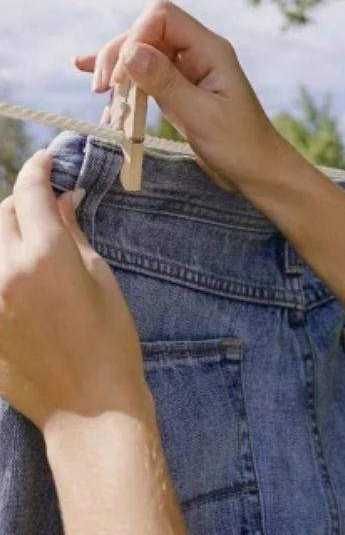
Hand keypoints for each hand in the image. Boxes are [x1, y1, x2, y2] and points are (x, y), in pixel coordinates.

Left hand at [0, 151, 148, 429]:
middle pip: (1, 213)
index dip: (39, 170)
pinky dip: (2, 267)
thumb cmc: (110, 342)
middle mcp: (4, 271)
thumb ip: (72, 234)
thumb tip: (61, 200)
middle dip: (22, 202)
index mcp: (44, 256)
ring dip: (6, 233)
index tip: (48, 162)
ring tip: (29, 244)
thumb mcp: (100, 279)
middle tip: (45, 208)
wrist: (89, 405)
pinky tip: (21, 278)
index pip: (31, 193)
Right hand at [73, 0, 285, 191]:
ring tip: (101, 95)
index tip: (120, 76)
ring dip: (117, 72)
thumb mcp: (202, 116)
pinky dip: (123, 85)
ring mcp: (187, 72)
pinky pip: (144, 78)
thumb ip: (166, 83)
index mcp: (211, 50)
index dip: (135, 37)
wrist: (259, 173)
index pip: (162, 16)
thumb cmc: (241, 146)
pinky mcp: (178, 91)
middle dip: (118, 55)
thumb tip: (129, 53)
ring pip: (140, 55)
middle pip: (146, 32)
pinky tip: (99, 88)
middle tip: (102, 89)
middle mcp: (198, 54)